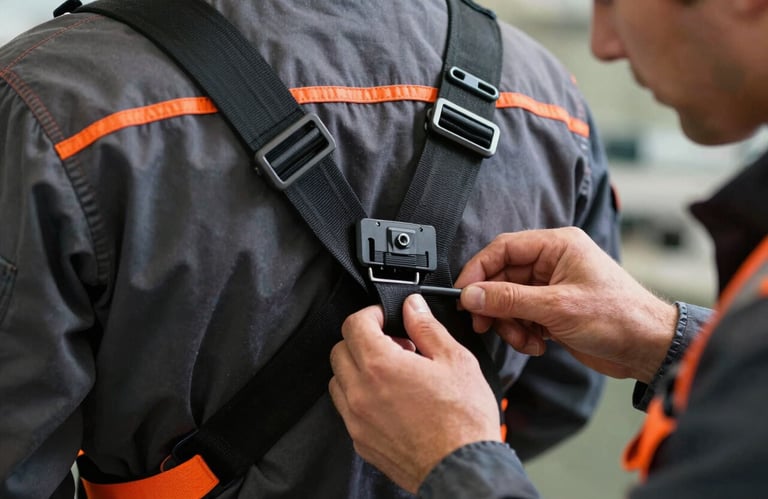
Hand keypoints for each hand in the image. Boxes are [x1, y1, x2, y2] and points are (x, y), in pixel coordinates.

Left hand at [329, 294, 501, 493]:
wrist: (463, 469)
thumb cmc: (463, 420)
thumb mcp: (455, 360)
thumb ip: (427, 327)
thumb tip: (412, 307)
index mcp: (381, 366)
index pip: (354, 324)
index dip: (372, 314)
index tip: (386, 317)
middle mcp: (361, 392)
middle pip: (341, 350)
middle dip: (364, 340)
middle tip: (394, 344)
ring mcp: (357, 420)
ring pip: (339, 380)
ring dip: (358, 369)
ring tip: (392, 372)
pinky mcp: (361, 441)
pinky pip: (347, 409)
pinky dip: (361, 397)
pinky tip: (390, 398)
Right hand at [454, 227, 677, 382]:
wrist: (649, 349)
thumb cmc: (619, 318)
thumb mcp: (557, 307)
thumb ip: (509, 299)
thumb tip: (471, 295)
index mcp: (557, 246)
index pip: (503, 249)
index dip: (478, 270)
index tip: (462, 293)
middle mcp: (553, 262)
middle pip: (502, 277)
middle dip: (494, 304)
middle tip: (484, 324)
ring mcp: (553, 287)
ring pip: (509, 300)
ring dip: (510, 324)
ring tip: (524, 340)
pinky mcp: (554, 310)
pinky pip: (522, 317)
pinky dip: (522, 333)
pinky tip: (538, 345)